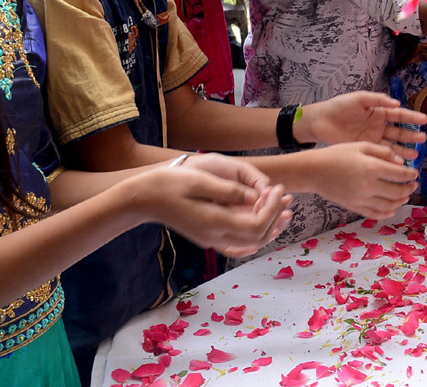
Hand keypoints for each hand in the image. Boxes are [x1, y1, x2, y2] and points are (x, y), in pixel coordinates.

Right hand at [132, 157, 290, 257]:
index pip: (257, 225)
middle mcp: (215, 236)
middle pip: (258, 237)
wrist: (143, 199)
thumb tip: (255, 195)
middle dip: (276, 216)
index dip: (273, 208)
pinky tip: (261, 225)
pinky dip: (254, 237)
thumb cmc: (169, 184)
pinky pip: (237, 245)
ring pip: (250, 243)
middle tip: (282, 194)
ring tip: (282, 208)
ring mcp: (211, 239)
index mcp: (215, 221)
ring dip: (269, 227)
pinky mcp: (207, 237)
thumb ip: (229, 190)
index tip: (277, 188)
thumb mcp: (200, 180)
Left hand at [302, 91, 426, 159]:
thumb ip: (378, 100)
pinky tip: (398, 162)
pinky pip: (381, 154)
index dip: (411, 118)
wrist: (321, 121)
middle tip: (422, 139)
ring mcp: (373, 138)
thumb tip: (397, 103)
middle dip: (410, 136)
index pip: (399, 115)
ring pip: (392, 145)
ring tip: (414, 155)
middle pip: (398, 132)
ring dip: (403, 150)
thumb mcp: (359, 99)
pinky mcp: (366, 149)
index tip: (424, 120)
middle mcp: (378, 126)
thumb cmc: (340, 106)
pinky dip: (390, 158)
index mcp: (378, 112)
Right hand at [308, 143, 418, 219]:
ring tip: (405, 196)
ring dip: (400, 202)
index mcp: (371, 168)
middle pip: (397, 192)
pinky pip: (374, 214)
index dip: (410, 175)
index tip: (414, 173)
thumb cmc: (337, 154)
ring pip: (388, 205)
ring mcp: (361, 199)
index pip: (399, 175)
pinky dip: (386, 213)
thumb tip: (401, 162)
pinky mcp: (354, 207)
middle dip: (408, 189)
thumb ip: (383, 152)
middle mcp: (369, 186)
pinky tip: (391, 210)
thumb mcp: (361, 145)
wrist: (314, 171)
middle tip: (413, 185)